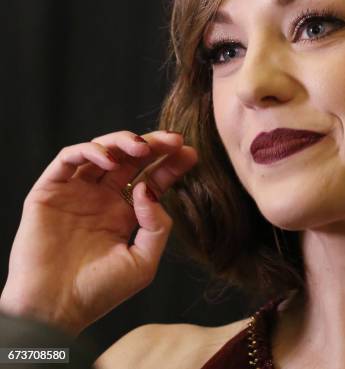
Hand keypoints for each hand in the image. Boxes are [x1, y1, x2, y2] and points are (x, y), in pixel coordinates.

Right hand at [0, 130, 197, 336]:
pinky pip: (67, 160)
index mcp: (124, 213)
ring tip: (142, 148)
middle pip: (130, 159)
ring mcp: (76, 193)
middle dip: (153, 145)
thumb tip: (149, 188)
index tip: (190, 152)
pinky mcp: (49, 192)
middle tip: (173, 140)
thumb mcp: (143, 261)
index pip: (151, 178)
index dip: (171, 164)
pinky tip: (110, 161)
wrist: (54, 310)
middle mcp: (101, 198)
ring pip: (101, 151)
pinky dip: (89, 152)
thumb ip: (157, 225)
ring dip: (122, 142)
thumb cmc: (98, 292)